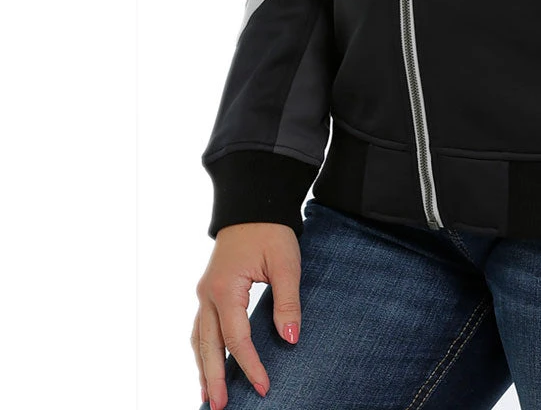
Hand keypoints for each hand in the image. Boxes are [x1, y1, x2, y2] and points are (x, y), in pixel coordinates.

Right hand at [191, 222, 302, 409]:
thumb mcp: (286, 264)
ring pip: (198, 338)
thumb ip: (287, 302)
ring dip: (202, 367)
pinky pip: (200, 326)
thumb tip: (289, 339)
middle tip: (220, 408)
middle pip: (207, 346)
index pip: (237, 339)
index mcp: (225, 288)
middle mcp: (208, 294)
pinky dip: (202, 348)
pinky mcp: (208, 289)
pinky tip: (206, 362)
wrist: (254, 203)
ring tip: (207, 396)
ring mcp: (204, 292)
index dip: (251, 366)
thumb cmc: (271, 231)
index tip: (263, 388)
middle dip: (213, 379)